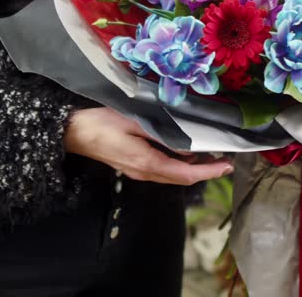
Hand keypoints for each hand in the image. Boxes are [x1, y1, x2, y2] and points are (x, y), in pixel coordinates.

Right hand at [65, 107, 232, 185]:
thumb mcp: (134, 122)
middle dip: (205, 172)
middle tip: (224, 161)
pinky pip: (162, 170)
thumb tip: (186, 145)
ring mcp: (139, 172)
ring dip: (192, 168)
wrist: (75, 134)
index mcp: (146, 162)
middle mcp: (145, 172)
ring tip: (210, 155)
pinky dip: (178, 164)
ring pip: (172, 175)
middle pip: (181, 178)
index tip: (226, 166)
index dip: (208, 172)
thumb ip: (161, 134)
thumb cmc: (102, 124)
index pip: (184, 174)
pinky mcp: (134, 166)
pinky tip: (186, 152)